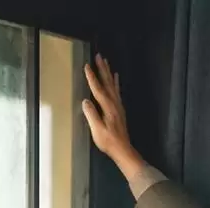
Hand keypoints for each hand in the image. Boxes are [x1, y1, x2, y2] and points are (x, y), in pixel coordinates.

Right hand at [82, 54, 144, 177]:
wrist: (123, 149)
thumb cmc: (109, 142)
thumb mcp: (98, 131)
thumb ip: (91, 115)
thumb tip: (85, 101)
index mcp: (108, 108)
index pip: (98, 90)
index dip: (92, 78)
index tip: (87, 66)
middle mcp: (114, 104)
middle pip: (107, 83)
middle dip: (102, 69)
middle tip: (99, 56)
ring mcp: (118, 105)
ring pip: (113, 85)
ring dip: (108, 72)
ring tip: (106, 61)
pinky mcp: (120, 109)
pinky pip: (117, 91)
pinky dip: (116, 82)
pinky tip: (115, 77)